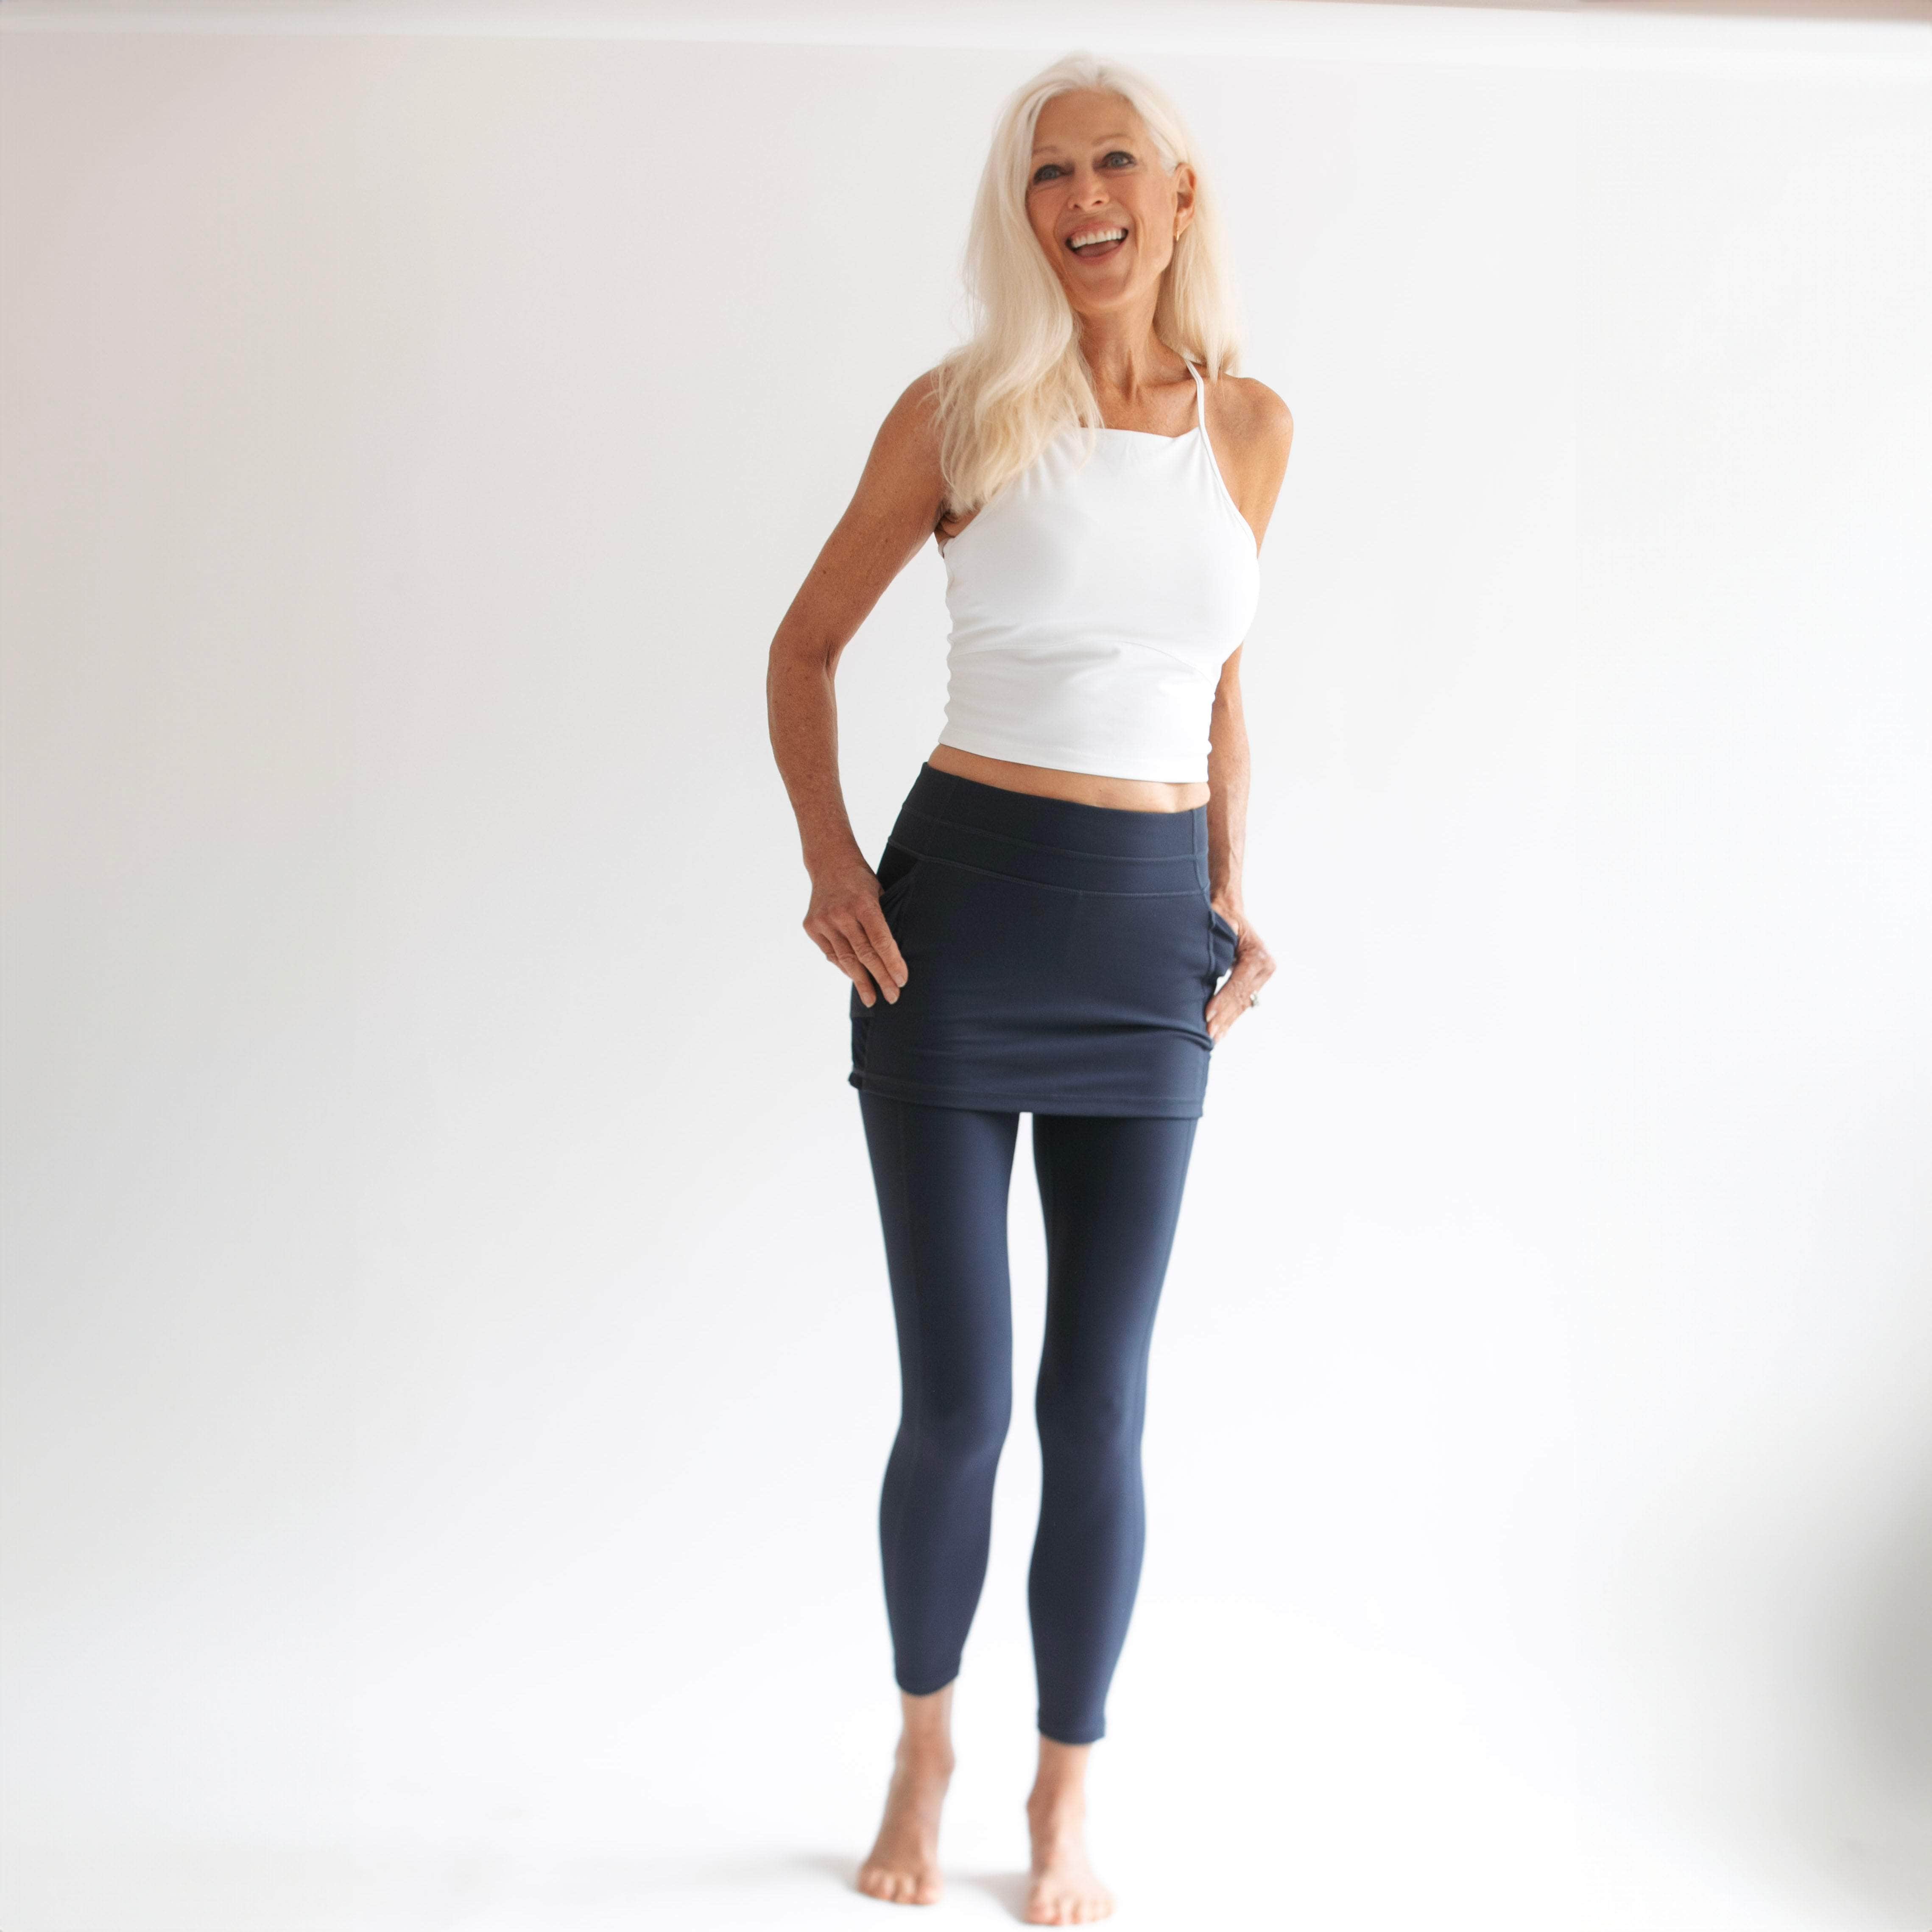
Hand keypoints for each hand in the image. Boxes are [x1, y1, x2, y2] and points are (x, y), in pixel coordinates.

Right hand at [805, 860, 908, 1007]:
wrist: (830, 863)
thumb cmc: (862, 882)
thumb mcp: (879, 893)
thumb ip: (884, 921)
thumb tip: (895, 957)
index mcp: (864, 904)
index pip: (881, 940)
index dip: (892, 963)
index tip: (902, 981)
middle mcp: (842, 914)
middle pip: (864, 954)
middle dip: (880, 978)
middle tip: (893, 997)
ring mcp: (824, 921)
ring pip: (845, 959)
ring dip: (861, 981)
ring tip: (872, 999)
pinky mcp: (811, 926)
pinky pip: (830, 954)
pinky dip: (844, 967)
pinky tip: (855, 978)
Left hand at [1205, 909, 1273, 1043]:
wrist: (1229, 908)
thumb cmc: (1217, 915)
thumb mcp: (1216, 930)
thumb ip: (1213, 951)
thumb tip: (1201, 972)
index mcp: (1257, 955)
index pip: (1237, 984)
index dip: (1221, 1001)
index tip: (1206, 1016)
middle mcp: (1265, 966)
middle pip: (1241, 997)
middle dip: (1223, 1017)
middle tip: (1208, 1034)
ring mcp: (1264, 974)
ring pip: (1243, 1003)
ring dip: (1228, 1021)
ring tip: (1213, 1037)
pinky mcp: (1258, 980)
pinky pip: (1243, 1000)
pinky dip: (1231, 1015)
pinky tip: (1221, 1029)